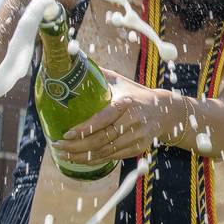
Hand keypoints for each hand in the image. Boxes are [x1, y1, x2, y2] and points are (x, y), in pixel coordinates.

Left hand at [53, 67, 184, 162]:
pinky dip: (95, 160)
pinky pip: (113, 157)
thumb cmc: (136, 95)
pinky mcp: (138, 148)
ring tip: (64, 155)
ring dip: (83, 156)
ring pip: (106, 151)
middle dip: (77, 146)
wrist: (164, 111)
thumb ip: (100, 76)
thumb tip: (76, 62)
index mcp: (126, 104)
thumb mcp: (121, 82)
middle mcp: (133, 122)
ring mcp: (137, 137)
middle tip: (58, 146)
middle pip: (102, 139)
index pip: (103, 119)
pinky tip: (81, 159)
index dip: (84, 128)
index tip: (66, 134)